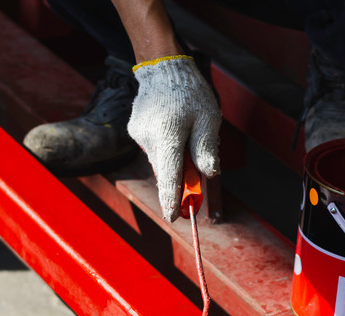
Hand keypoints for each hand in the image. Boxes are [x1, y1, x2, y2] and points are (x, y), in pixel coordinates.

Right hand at [128, 56, 220, 221]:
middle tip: (194, 186)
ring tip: (186, 140)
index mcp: (167, 136)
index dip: (172, 199)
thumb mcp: (208, 119)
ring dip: (174, 161)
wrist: (164, 68)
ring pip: (160, 160)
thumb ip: (206, 148)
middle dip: (179, 181)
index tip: (173, 217)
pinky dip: (165, 148)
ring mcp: (139, 134)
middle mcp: (148, 138)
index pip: (169, 176)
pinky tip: (173, 131)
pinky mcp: (135, 130)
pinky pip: (154, 148)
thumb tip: (209, 174)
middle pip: (165, 171)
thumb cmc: (190, 93)